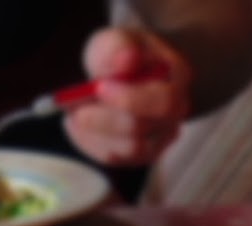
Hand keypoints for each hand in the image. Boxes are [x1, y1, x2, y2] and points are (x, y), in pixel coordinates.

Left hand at [64, 27, 190, 166]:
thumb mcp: (116, 40)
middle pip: (142, 129)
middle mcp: (176, 112)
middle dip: (104, 120)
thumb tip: (127, 60)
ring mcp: (161, 137)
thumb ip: (121, 48)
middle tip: (75, 109)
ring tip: (73, 115)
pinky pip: (115, 159)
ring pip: (128, 150)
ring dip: (95, 134)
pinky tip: (76, 126)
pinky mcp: (141, 155)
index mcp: (178, 77)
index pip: (162, 100)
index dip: (129, 99)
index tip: (99, 88)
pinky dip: (90, 143)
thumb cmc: (120, 53)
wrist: (121, 72)